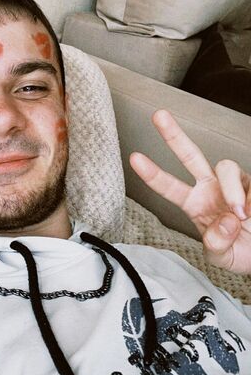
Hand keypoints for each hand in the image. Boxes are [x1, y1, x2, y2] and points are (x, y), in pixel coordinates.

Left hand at [129, 109, 250, 273]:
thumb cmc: (240, 252)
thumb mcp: (221, 258)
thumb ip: (216, 245)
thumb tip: (224, 223)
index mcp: (194, 204)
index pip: (169, 187)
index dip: (153, 174)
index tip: (134, 158)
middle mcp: (211, 188)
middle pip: (190, 155)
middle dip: (174, 135)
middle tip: (158, 116)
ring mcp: (232, 184)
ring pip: (226, 166)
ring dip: (232, 190)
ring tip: (240, 214)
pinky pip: (250, 184)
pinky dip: (250, 200)